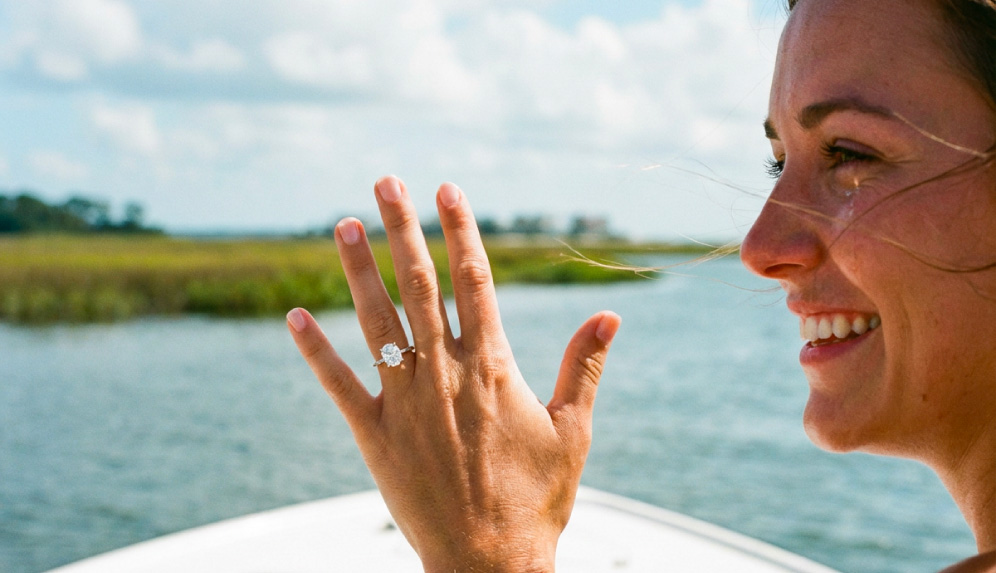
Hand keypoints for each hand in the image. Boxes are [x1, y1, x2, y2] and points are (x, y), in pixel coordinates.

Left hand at [286, 176, 620, 571]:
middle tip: (386, 181)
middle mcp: (445, 374)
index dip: (460, 231)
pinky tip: (296, 316)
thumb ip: (584, 366)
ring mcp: (406, 403)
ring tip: (344, 224)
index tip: (447, 190)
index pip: (476, 281)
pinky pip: (339, 384)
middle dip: (403, 229)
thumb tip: (610, 313)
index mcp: (494, 368)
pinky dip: (316, 350)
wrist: (489, 564)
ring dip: (359, 271)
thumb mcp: (573, 431)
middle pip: (421, 286)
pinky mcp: (375, 435)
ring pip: (377, 322)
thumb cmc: (537, 500)